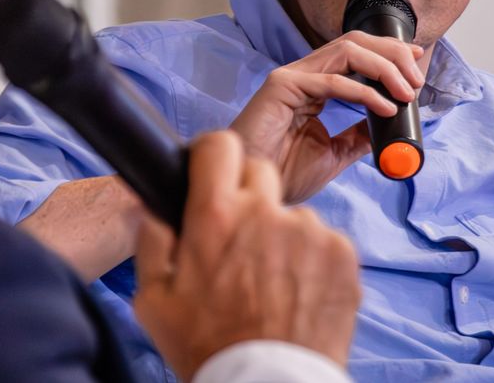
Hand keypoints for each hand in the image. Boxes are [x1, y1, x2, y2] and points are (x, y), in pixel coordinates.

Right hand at [133, 132, 360, 377]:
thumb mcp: (154, 300)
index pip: (219, 144)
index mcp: (215, 215)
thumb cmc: (209, 348)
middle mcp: (266, 212)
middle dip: (247, 193)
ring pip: (292, 212)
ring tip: (271, 281)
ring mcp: (309, 231)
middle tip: (239, 236)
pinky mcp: (343, 255)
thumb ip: (151, 242)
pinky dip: (313, 260)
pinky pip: (324, 241)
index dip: (213, 153)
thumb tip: (150, 205)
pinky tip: (297, 293)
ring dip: (282, 233)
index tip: (212, 169)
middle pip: (259, 169)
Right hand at [229, 32, 423, 202]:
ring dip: (384, 67)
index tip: (417, 63)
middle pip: (355, 41)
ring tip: (406, 91)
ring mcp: (291, 77)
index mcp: (314, 85)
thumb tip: (387, 128)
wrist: (254, 188)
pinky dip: (365, 92)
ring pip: (347, 51)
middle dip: (392, 54)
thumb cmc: (283, 172)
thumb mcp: (333, 153)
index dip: (389, 52)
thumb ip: (356, 136)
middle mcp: (303, 74)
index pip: (356, 52)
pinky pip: (333, 81)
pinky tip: (384, 107)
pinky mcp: (282, 86)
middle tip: (416, 79)